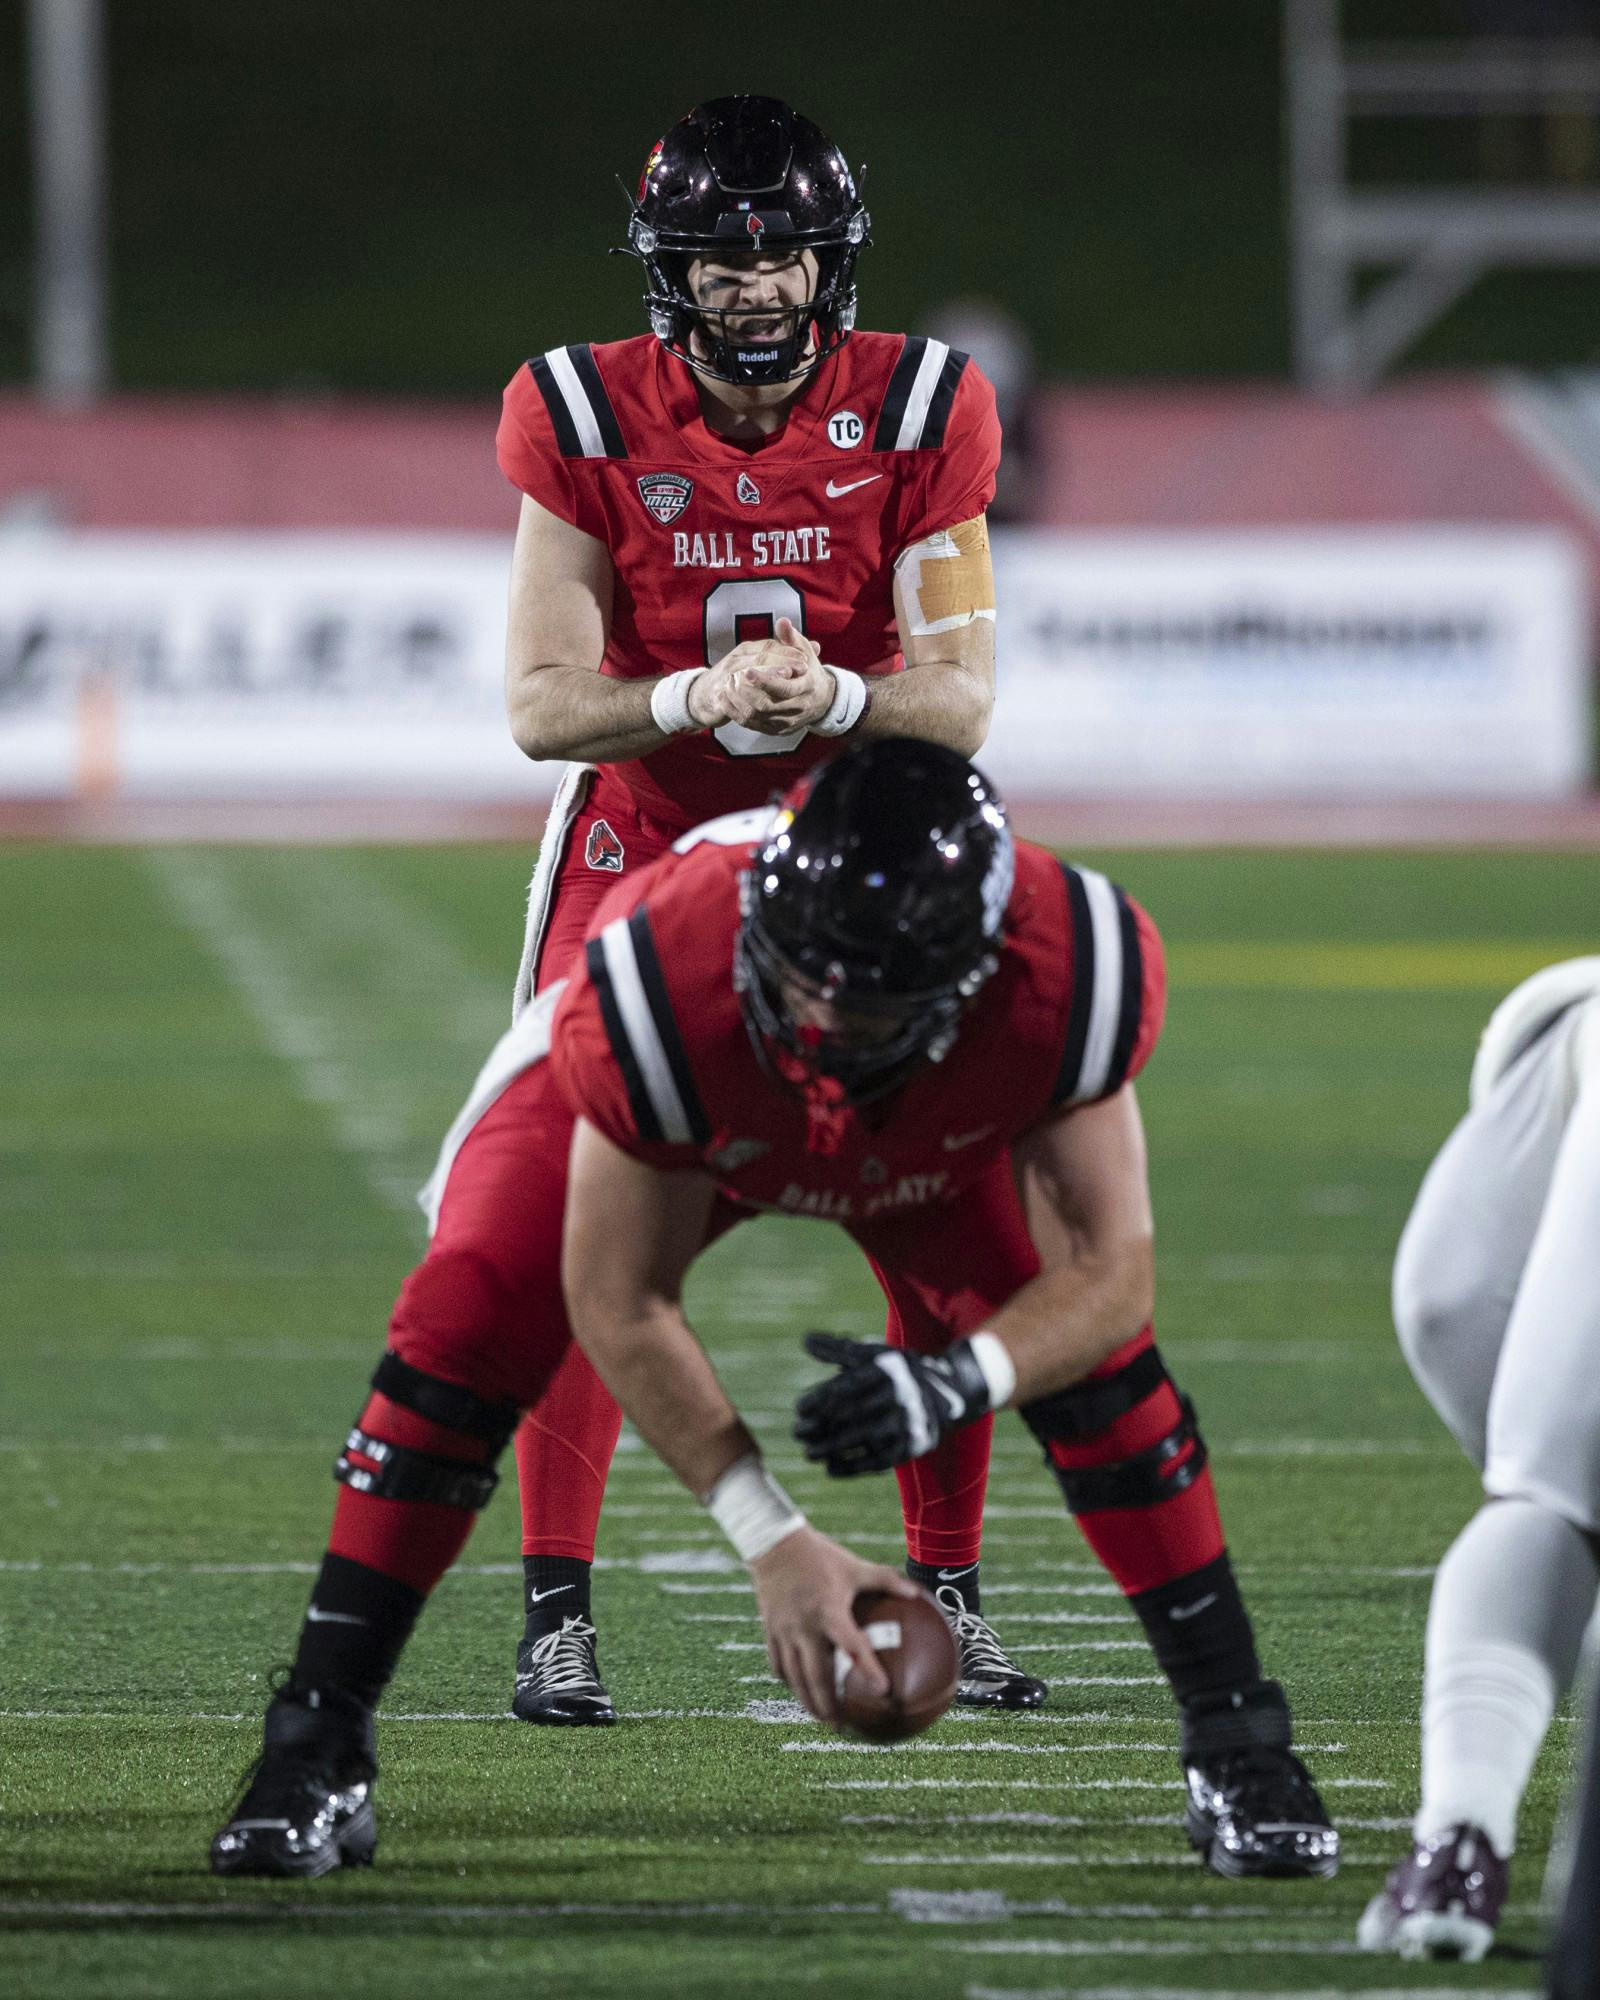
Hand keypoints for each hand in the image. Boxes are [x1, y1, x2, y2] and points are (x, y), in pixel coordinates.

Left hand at [695, 619, 834, 734]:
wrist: (820, 701)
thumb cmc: (808, 671)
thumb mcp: (804, 652)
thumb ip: (791, 638)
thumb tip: (782, 622)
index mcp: (806, 687)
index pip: (784, 688)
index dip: (764, 681)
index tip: (747, 671)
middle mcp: (797, 708)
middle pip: (766, 706)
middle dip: (746, 692)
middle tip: (731, 677)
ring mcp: (785, 722)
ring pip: (756, 717)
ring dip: (737, 702)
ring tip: (726, 685)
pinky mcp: (775, 730)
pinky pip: (751, 725)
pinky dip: (735, 712)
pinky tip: (725, 698)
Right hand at [748, 1523, 920, 1722]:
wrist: (774, 1544)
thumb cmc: (821, 1556)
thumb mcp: (855, 1566)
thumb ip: (885, 1580)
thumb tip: (918, 1593)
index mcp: (829, 1610)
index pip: (851, 1645)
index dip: (866, 1668)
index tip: (882, 1691)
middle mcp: (804, 1625)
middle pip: (815, 1675)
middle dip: (828, 1705)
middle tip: (842, 1727)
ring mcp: (783, 1631)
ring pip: (794, 1677)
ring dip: (808, 1702)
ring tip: (823, 1719)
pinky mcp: (769, 1631)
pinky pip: (778, 1664)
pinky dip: (790, 1682)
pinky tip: (800, 1692)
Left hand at [793, 1330, 993, 1475]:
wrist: (952, 1392)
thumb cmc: (903, 1371)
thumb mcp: (876, 1355)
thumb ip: (840, 1349)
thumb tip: (805, 1341)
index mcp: (887, 1370)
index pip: (845, 1387)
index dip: (818, 1399)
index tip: (800, 1409)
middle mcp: (899, 1395)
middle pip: (850, 1415)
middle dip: (820, 1426)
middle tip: (797, 1434)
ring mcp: (908, 1422)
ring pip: (862, 1439)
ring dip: (831, 1449)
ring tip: (809, 1453)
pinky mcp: (913, 1446)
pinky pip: (877, 1460)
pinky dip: (852, 1466)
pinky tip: (830, 1468)